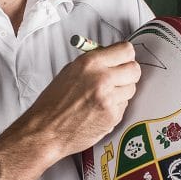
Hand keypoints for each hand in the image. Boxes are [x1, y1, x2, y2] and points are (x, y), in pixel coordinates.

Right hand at [24, 41, 140, 159]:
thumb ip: (94, 63)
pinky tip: (99, 109)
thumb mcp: (70, 72)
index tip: (123, 60)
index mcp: (90, 63)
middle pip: (134, 69)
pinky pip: (124, 106)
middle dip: (128, 73)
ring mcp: (109, 99)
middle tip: (119, 78)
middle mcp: (102, 78)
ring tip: (103, 96)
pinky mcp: (113, 116)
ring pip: (131, 88)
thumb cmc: (53, 102)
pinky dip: (115, 107)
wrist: (46, 130)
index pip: (126, 50)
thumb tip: (112, 58)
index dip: (126, 56)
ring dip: (121, 91)